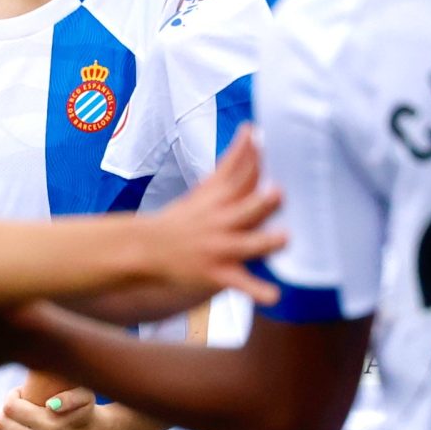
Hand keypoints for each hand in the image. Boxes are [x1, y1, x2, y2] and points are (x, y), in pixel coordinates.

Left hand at [0, 388, 117, 429]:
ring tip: (11, 424)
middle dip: (4, 413)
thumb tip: (51, 405)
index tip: (19, 394)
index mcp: (52, 424)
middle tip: (13, 410)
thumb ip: (69, 397)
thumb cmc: (86, 411)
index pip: (10, 407)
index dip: (11, 397)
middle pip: (2, 425)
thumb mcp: (84, 397)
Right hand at [134, 126, 283, 305]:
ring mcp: (219, 248)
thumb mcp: (203, 190)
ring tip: (283, 238)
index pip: (235, 175)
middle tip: (276, 192)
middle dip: (259, 202)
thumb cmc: (183, 220)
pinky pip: (240, 284)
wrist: (147, 249)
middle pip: (243, 209)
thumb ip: (231, 166)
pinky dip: (257, 291)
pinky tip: (274, 295)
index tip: (259, 138)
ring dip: (264, 242)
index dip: (248, 158)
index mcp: (217, 200)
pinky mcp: (218, 274)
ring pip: (246, 245)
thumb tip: (251, 134)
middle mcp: (220, 222)